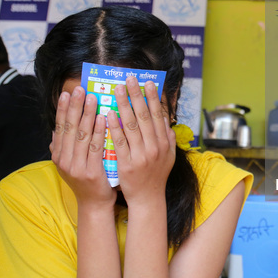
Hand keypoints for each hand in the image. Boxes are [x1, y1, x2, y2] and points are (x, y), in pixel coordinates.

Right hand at [51, 87, 115, 208]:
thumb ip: (65, 146)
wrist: (95, 203)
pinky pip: (94, 147)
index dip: (64, 109)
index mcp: (58, 155)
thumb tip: (56, 127)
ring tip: (93, 98)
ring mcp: (75, 166)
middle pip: (69, 128)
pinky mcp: (89, 172)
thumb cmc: (88, 179)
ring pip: (81, 135)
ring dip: (87, 115)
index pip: (60, 127)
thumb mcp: (71, 162)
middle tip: (80, 89)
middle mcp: (63, 160)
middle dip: (75, 107)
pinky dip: (98, 132)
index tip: (68, 93)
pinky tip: (103, 118)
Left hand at [108, 77, 174, 205]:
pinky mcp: (127, 164)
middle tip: (130, 78)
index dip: (153, 98)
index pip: (158, 115)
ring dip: (124, 105)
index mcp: (164, 143)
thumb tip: (166, 122)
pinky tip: (108, 113)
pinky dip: (114, 126)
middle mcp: (155, 147)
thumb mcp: (169, 157)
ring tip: (117, 89)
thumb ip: (168, 139)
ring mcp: (141, 155)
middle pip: (145, 116)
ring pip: (131, 125)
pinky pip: (119, 141)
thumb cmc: (156, 176)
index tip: (148, 83)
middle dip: (137, 95)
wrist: (148, 199)